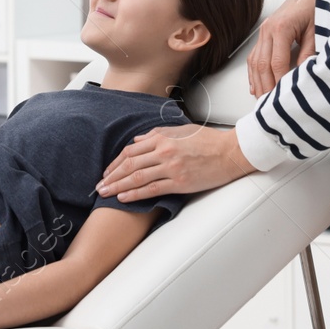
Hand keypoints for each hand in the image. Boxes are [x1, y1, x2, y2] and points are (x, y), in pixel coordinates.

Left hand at [95, 125, 255, 202]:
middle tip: (98, 186)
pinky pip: (152, 189)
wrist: (231, 152)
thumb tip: (137, 140)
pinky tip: (124, 198)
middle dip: (111, 176)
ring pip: (137, 177)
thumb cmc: (208, 140)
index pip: (131, 150)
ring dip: (118, 187)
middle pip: (129, 164)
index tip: (106, 172)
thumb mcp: (180, 130)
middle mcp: (163, 151)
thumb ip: (157, 134)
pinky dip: (135, 194)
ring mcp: (171, 167)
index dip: (115, 163)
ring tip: (105, 194)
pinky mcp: (180, 182)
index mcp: (162, 137)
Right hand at [246, 0, 316, 96]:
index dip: (279, 82)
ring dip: (257, 82)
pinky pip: (254, 55)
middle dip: (264, 86)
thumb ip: (309, 52)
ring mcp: (263, 31)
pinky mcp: (264, 32)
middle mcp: (267, 30)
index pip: (277, 62)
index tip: (284, 97)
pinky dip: (253, 72)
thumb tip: (303, 76)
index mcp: (280, 28)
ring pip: (254, 61)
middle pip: (261, 64)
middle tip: (268, 105)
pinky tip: (255, 84)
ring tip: (260, 100)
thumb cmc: (315, 6)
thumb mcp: (317, 31)